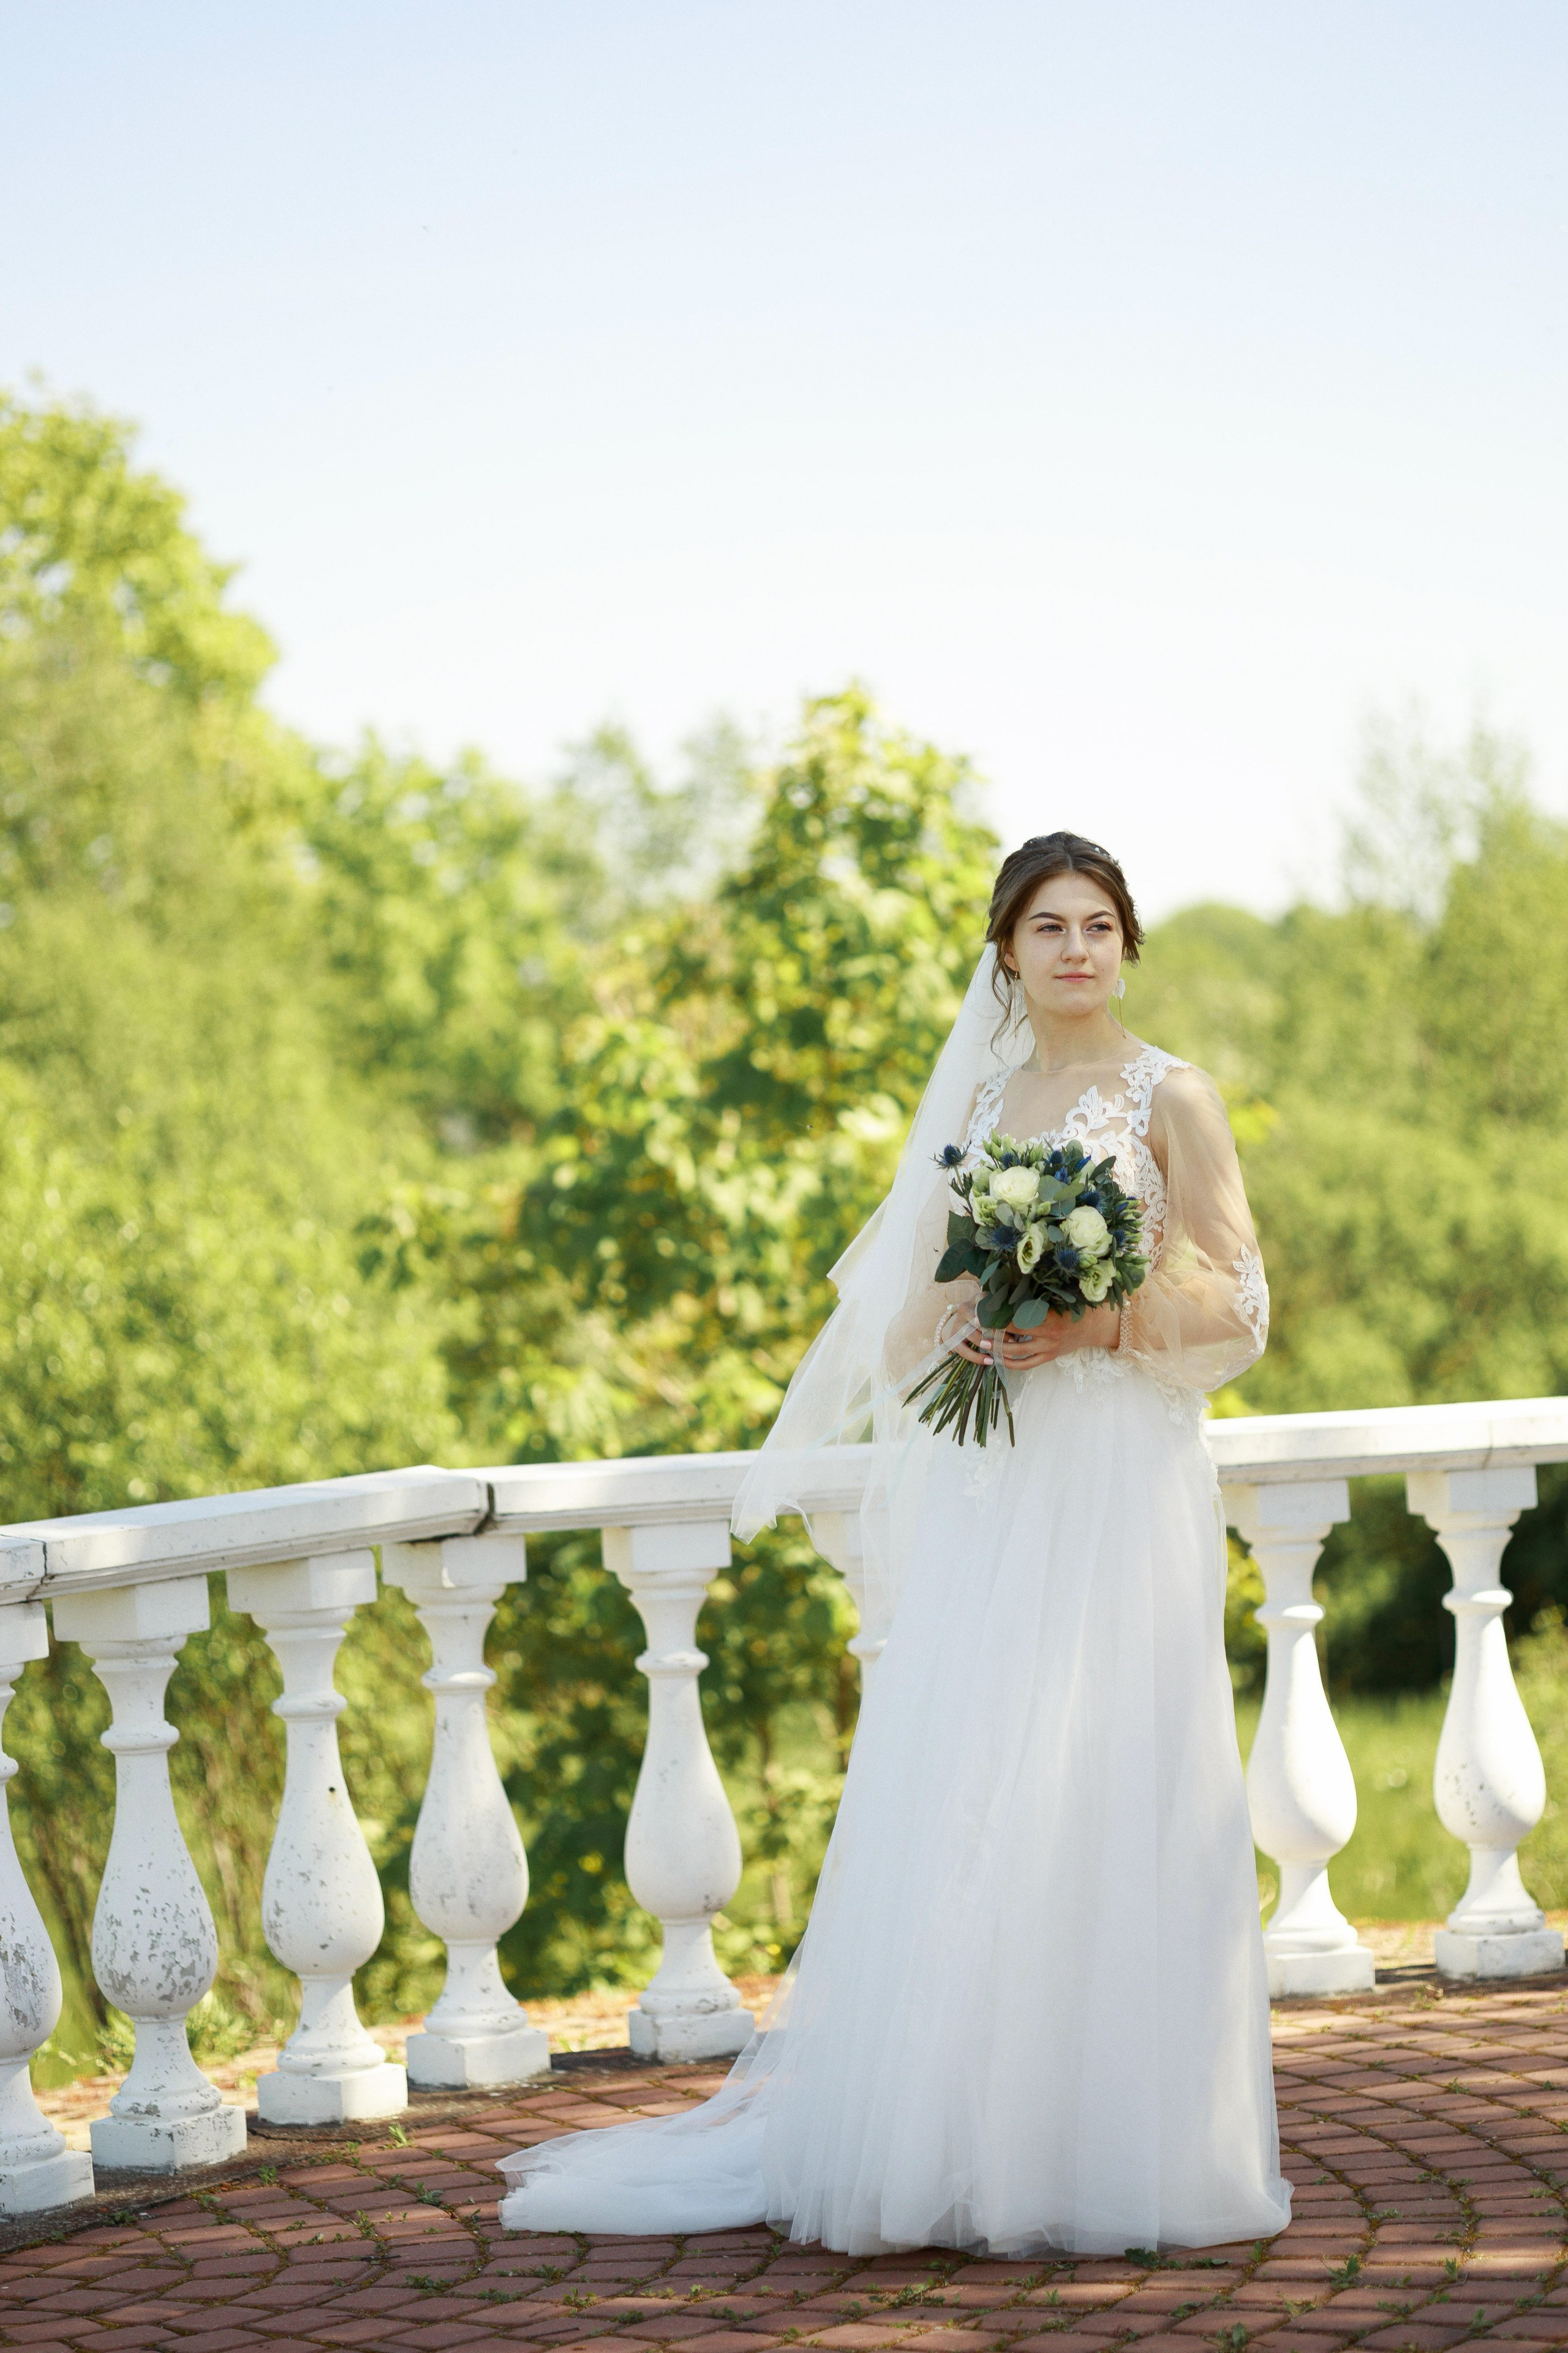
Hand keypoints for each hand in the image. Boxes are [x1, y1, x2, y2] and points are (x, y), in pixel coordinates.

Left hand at [955, 1304, 1120, 1371]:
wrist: (1097, 1326)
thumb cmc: (1077, 1306)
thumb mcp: (1059, 1297)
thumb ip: (1037, 1295)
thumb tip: (1010, 1284)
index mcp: (1049, 1317)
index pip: (1017, 1318)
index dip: (997, 1316)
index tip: (982, 1310)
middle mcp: (1048, 1336)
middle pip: (1013, 1337)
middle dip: (993, 1333)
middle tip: (975, 1328)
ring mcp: (1048, 1349)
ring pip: (1018, 1353)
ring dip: (998, 1349)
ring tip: (983, 1344)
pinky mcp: (1049, 1357)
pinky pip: (1027, 1364)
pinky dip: (1012, 1363)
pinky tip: (999, 1359)